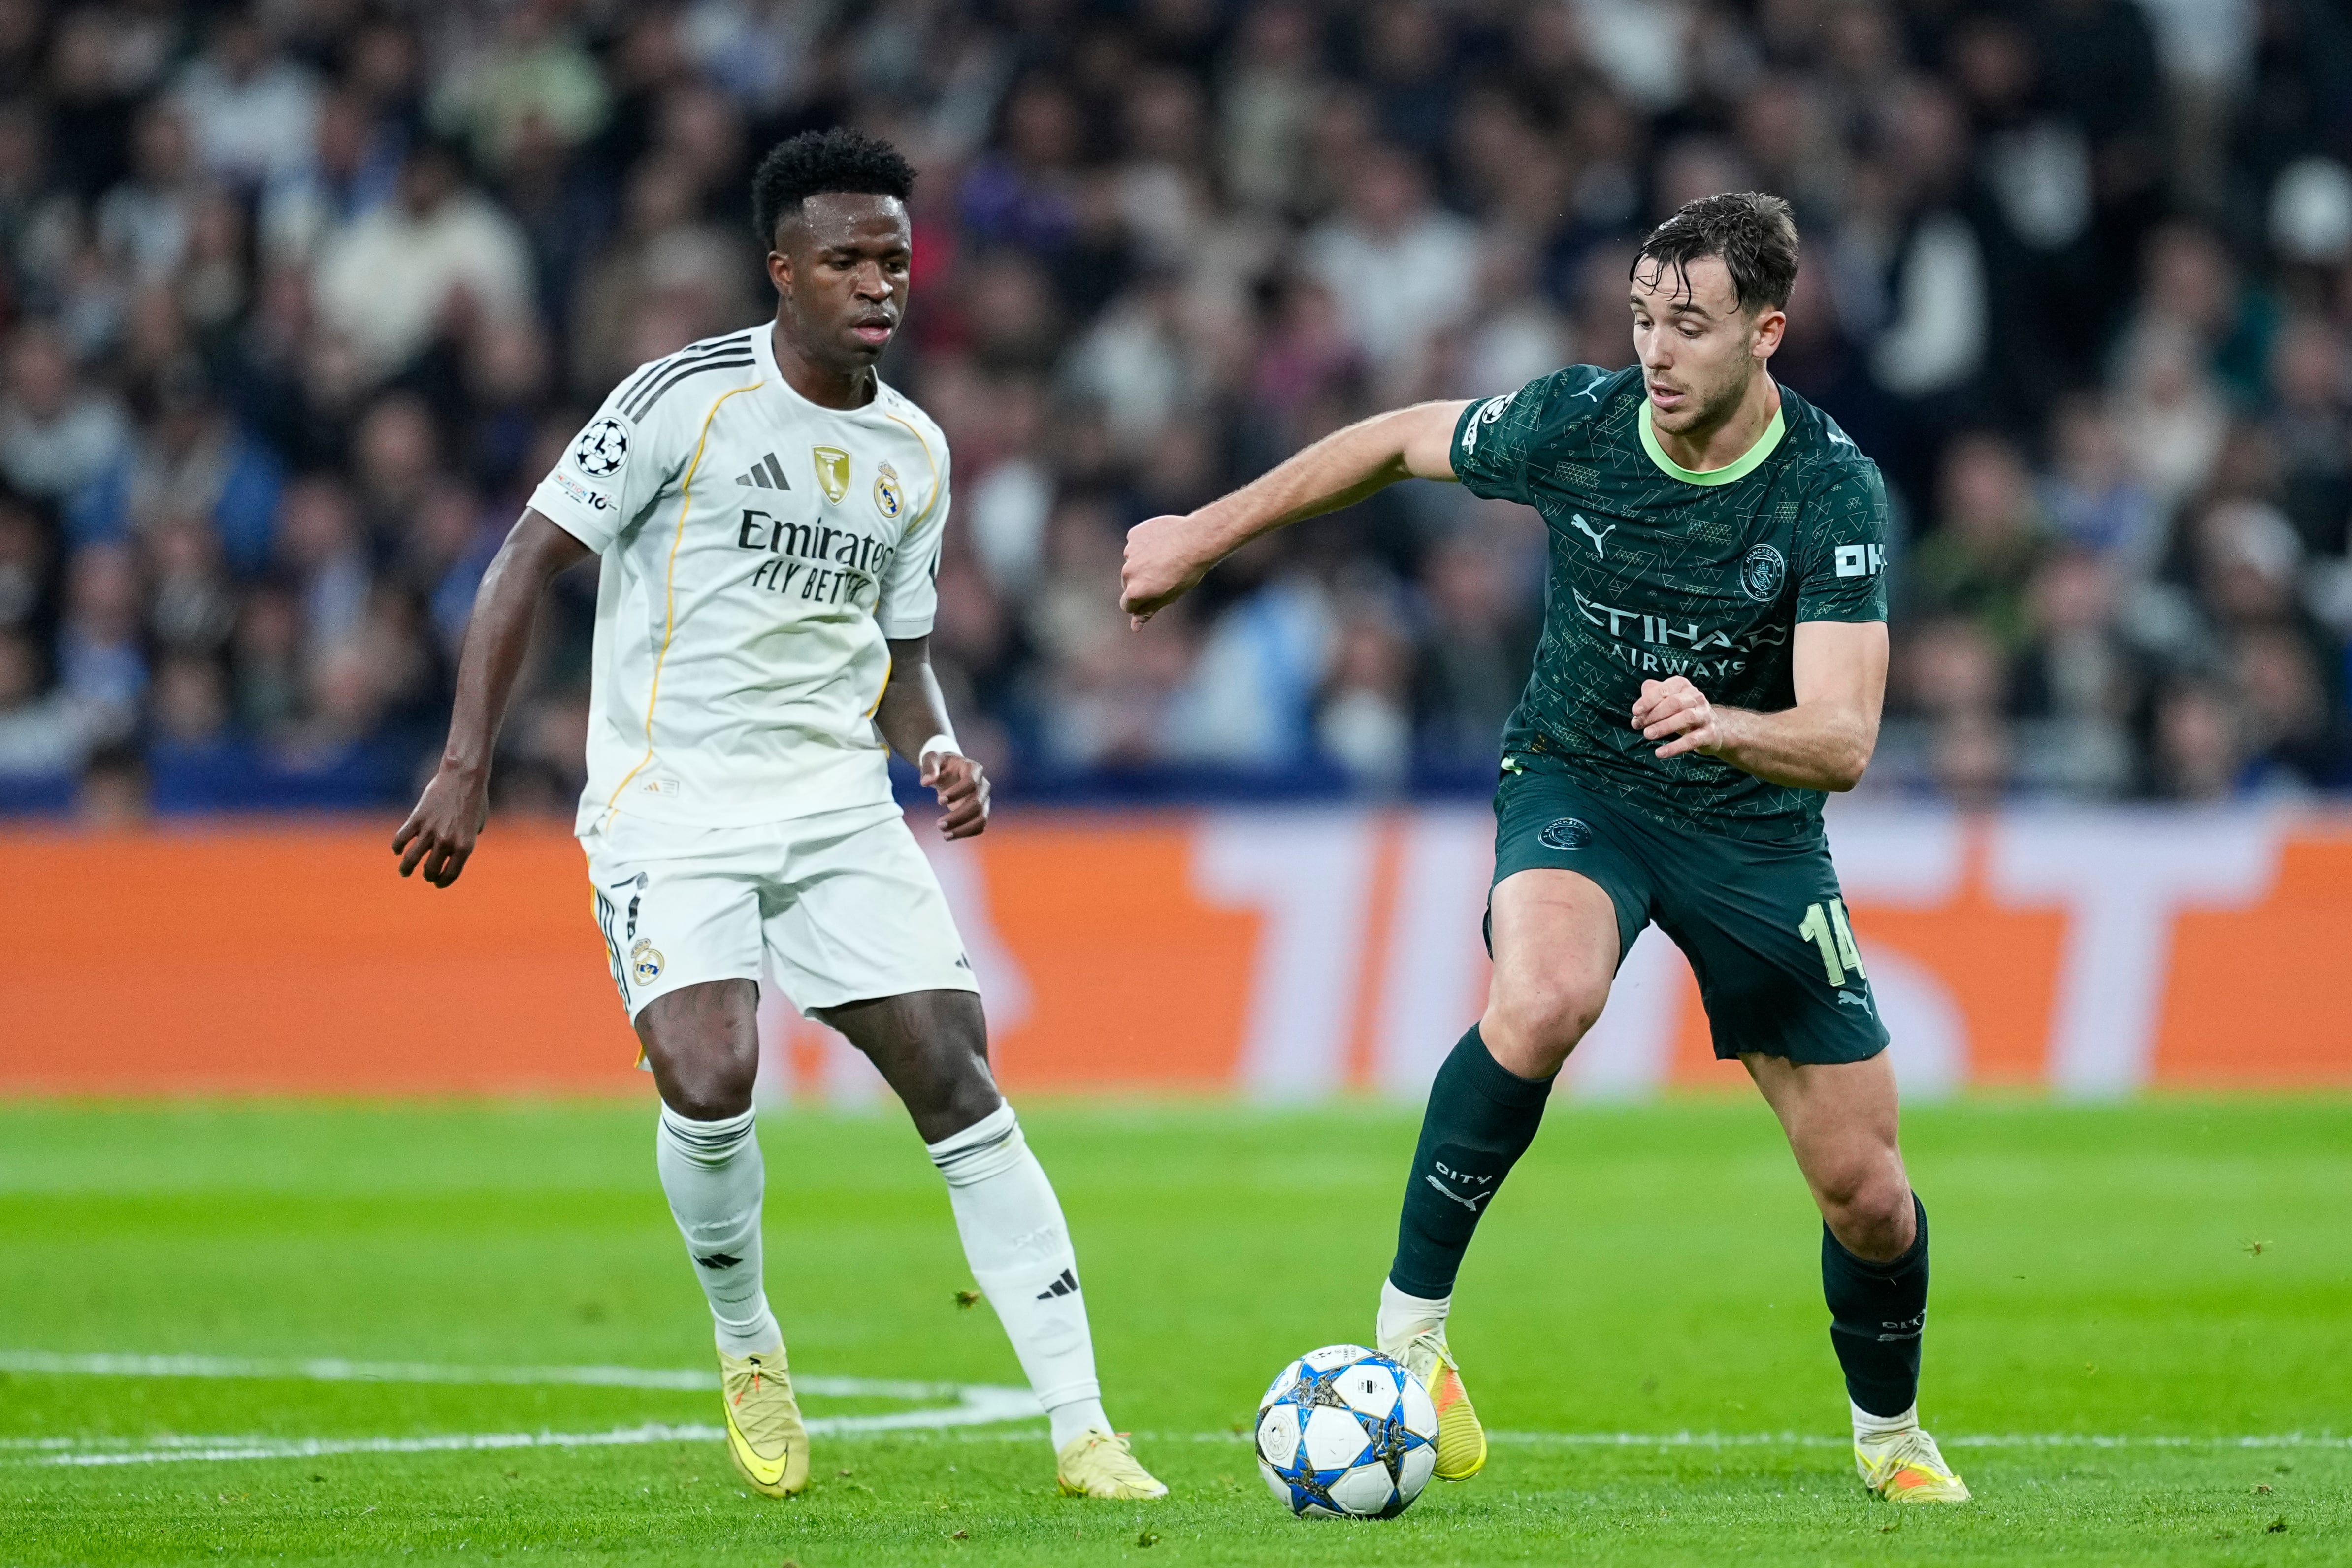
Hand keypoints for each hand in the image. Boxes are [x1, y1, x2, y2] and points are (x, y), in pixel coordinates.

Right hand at [392, 764, 490, 886]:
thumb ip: (468, 838)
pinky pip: (401, 839)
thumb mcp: (477, 823)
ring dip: (406, 868)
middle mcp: (447, 842)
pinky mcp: (417, 819)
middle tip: (425, 875)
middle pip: (430, 869)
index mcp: (464, 846)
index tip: (437, 884)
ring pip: (411, 859)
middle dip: (427, 875)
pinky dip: (397, 847)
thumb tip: (458, 849)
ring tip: (404, 872)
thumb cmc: (474, 798)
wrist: (463, 777)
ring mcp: (430, 831)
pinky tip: (397, 851)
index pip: (451, 873)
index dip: (443, 882)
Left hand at [921, 749, 989, 838]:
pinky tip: (949, 835)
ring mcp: (983, 799)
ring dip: (964, 829)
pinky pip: (979, 826)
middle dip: (958, 816)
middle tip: (938, 824)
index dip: (957, 793)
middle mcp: (982, 784)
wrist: (950, 770)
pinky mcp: (980, 811)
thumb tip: (925, 782)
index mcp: (973, 769)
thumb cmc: (941, 764)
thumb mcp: (932, 759)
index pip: (971, 782)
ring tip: (945, 835)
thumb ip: (929, 768)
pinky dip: (966, 833)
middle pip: (977, 803)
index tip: (939, 800)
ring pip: (981, 818)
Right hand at [1119, 513, 1210, 627]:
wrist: (1197, 540)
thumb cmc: (1187, 572)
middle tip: (1165, 574)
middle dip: (1142, 581)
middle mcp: (1128, 572)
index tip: (1156, 594)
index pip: (1127, 604)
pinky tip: (1162, 542)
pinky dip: (1145, 543)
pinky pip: (1136, 542)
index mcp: (1135, 591)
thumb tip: (1135, 627)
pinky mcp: (1134, 535)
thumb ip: (1148, 610)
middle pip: (1129, 582)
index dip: (1142, 602)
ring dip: (1144, 560)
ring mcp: (1130, 552)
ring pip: (1133, 561)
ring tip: (1166, 556)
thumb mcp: (1169, 596)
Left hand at [1631, 676, 1722, 760]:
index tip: (1635, 711)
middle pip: (1675, 703)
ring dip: (1664, 726)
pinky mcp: (1709, 733)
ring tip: (1647, 734)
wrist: (1712, 728)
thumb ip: (1650, 699)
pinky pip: (1692, 740)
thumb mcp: (1666, 700)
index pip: (1664, 689)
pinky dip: (1675, 747)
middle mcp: (1696, 697)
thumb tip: (1637, 711)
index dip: (1648, 700)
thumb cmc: (1681, 711)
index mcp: (1682, 686)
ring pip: (1686, 718)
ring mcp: (1704, 715)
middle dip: (1654, 714)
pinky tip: (1660, 752)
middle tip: (1638, 725)